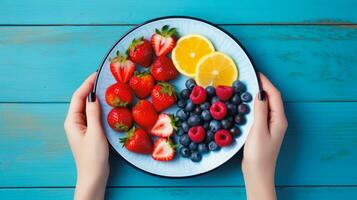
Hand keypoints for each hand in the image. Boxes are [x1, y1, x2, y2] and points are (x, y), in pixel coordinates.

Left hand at [64, 72, 108, 199]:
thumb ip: (93, 113)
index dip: (87, 84)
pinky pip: (92, 114)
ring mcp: (81, 127)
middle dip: (90, 88)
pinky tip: (107, 105)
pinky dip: (98, 107)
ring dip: (95, 97)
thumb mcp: (95, 133)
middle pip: (81, 100)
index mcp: (72, 121)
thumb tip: (93, 95)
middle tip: (103, 78)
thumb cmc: (93, 157)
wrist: (93, 175)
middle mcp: (74, 122)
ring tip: (106, 88)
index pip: (78, 97)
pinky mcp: (88, 131)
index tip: (97, 74)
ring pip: (87, 107)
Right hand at [242, 73, 287, 199]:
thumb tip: (260, 93)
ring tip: (249, 86)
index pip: (275, 95)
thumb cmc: (259, 154)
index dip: (267, 82)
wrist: (258, 172)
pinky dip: (256, 104)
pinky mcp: (264, 129)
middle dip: (264, 86)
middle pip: (273, 98)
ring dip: (260, 94)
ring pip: (267, 104)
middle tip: (251, 77)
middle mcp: (278, 120)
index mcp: (279, 119)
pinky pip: (262, 111)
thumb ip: (260, 111)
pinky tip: (248, 104)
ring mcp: (271, 125)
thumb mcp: (258, 131)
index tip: (256, 73)